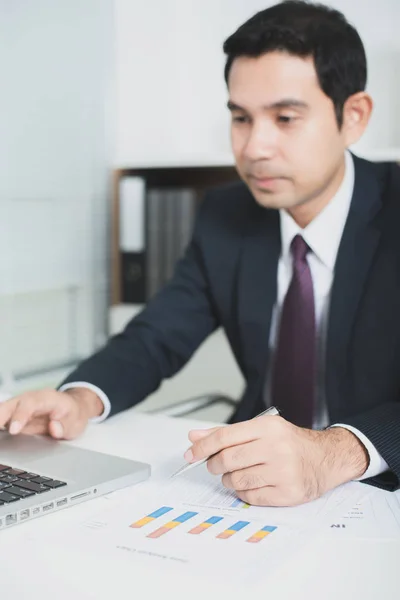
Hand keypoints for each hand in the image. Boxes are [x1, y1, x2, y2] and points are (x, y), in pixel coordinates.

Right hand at [0, 387, 102, 439]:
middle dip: (1, 416)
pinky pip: (3, 417)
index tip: (14, 430)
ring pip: (4, 409)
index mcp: (48, 398)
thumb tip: (54, 428)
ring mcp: (21, 405)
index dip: (21, 415)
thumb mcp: (76, 422)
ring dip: (0, 420)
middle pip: (12, 404)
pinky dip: (1, 424)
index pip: (31, 402)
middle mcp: (31, 398)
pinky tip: (0, 436)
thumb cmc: (72, 415)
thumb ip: (66, 425)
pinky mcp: (15, 414)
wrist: (72, 408)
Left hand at [186, 416, 368, 506]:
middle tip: (216, 466)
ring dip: (229, 480)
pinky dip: (244, 493)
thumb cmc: (290, 443)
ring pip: (236, 480)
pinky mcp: (288, 493)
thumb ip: (227, 434)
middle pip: (227, 460)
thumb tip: (195, 436)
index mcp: (267, 427)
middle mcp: (276, 447)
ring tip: (238, 474)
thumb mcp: (261, 430)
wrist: (326, 458)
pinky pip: (250, 497)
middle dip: (214, 465)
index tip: (190, 454)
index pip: (224, 437)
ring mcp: (283, 471)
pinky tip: (252, 484)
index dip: (202, 447)